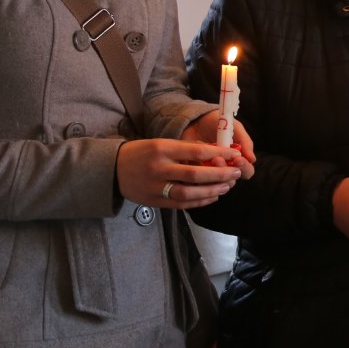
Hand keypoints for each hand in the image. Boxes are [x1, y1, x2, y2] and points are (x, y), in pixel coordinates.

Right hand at [115, 138, 243, 208]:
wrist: (113, 169)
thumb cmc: (142, 152)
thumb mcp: (161, 143)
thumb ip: (184, 151)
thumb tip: (215, 154)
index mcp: (162, 149)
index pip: (196, 152)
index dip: (218, 154)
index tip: (234, 154)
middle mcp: (159, 168)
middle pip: (195, 175)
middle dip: (219, 175)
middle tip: (235, 173)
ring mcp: (155, 187)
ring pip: (188, 193)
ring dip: (211, 191)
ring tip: (226, 187)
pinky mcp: (153, 202)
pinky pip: (180, 204)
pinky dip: (198, 202)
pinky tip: (212, 197)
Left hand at [182, 111, 256, 175]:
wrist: (194, 121)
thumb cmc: (217, 124)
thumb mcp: (234, 128)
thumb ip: (245, 141)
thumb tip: (252, 159)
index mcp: (238, 159)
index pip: (247, 171)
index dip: (244, 168)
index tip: (238, 159)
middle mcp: (226, 169)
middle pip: (232, 180)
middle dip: (227, 170)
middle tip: (218, 159)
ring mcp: (211, 173)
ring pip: (216, 183)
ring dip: (213, 173)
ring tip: (209, 159)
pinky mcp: (197, 175)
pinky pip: (200, 182)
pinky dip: (200, 175)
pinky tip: (197, 163)